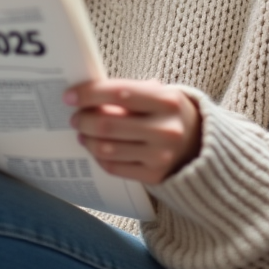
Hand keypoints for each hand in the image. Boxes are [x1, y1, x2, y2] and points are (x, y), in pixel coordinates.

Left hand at [65, 79, 201, 184]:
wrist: (199, 143)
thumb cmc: (167, 112)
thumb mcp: (157, 94)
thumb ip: (127, 92)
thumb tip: (84, 95)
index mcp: (167, 101)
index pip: (119, 93)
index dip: (90, 94)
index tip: (70, 96)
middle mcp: (167, 129)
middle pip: (108, 124)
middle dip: (83, 119)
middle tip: (75, 117)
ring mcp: (161, 156)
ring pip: (107, 148)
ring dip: (87, 139)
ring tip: (82, 132)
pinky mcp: (154, 176)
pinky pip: (114, 167)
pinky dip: (98, 156)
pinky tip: (95, 147)